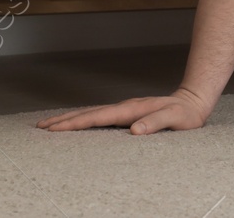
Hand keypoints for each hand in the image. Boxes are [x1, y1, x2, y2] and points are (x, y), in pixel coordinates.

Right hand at [35, 86, 212, 134]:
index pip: (97, 117)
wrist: (194, 102)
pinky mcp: (126, 114)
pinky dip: (83, 119)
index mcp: (131, 110)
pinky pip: (99, 117)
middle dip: (63, 120)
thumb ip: (156, 123)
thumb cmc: (185, 114)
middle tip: (39, 127)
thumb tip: (134, 130)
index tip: (54, 130)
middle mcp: (124, 108)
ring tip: (48, 125)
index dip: (75, 124)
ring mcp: (124, 110)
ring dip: (69, 119)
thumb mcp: (175, 119)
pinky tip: (76, 124)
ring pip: (91, 113)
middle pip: (88, 113)